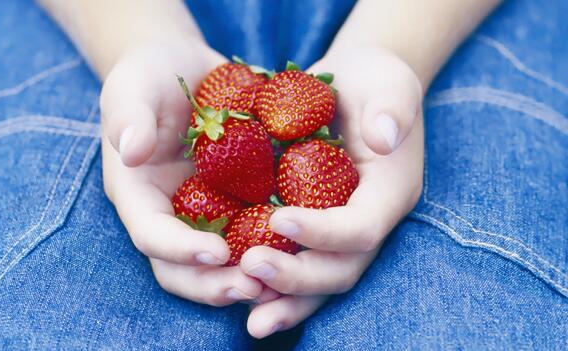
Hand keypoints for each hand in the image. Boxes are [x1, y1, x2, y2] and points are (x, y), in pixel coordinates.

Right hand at [100, 40, 266, 305]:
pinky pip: (253, 233)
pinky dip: (273, 249)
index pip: (152, 235)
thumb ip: (129, 116)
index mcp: (139, 195)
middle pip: (183, 268)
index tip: (218, 251)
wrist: (186, 69)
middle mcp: (171, 214)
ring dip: (247, 278)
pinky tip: (304, 250)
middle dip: (216, 284)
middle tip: (255, 287)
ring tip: (283, 282)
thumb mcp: (133, 85)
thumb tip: (131, 151)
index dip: (181, 250)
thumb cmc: (151, 73)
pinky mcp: (236, 202)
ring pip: (221, 263)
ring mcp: (205, 212)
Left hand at [242, 46, 424, 337]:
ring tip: (249, 316)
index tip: (279, 220)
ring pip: (319, 280)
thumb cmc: (373, 80)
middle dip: (298, 277)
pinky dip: (274, 284)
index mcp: (389, 194)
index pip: (361, 229)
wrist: (358, 87)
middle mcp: (368, 221)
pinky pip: (297, 262)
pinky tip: (239, 291)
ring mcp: (341, 229)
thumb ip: (391, 107)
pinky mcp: (316, 227)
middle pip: (340, 269)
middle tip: (250, 269)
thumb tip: (384, 136)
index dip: (324, 232)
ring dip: (285, 300)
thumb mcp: (387, 82)